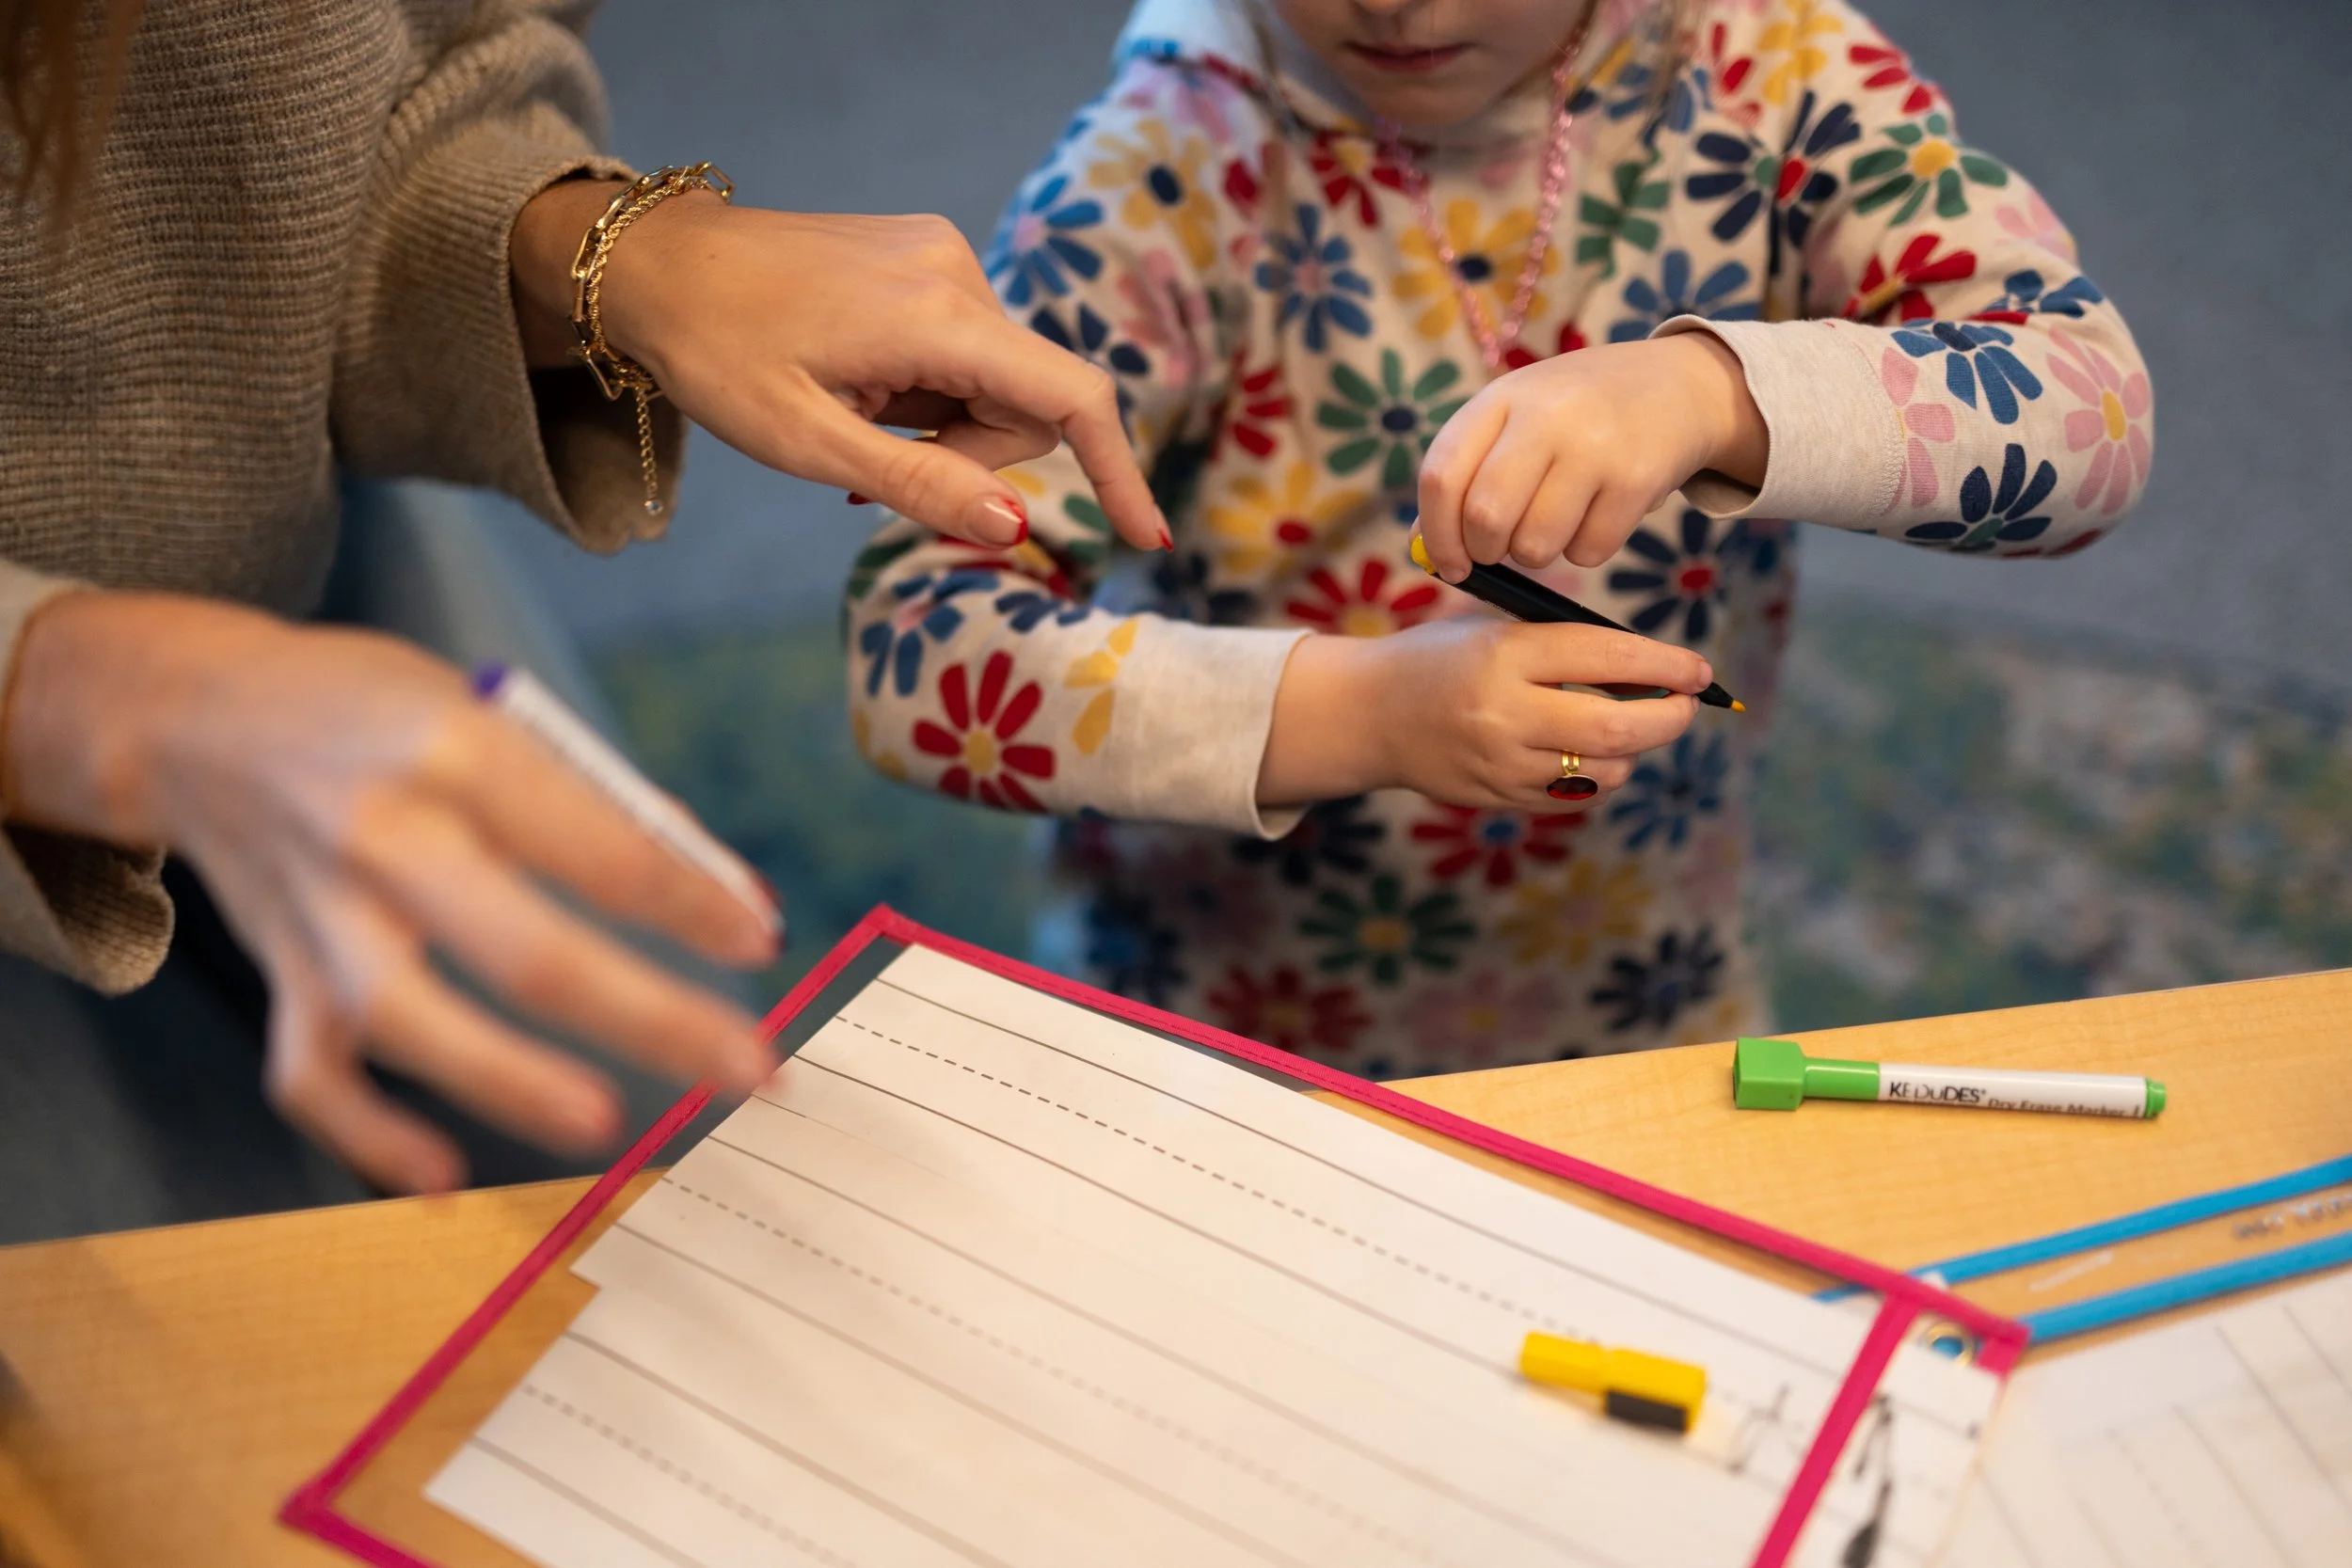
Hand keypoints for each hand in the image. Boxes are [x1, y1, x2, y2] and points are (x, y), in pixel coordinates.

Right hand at [1, 593, 782, 1193]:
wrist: (197, 715)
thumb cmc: (379, 712)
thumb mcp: (492, 713)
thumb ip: (603, 805)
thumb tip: (728, 898)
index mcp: (455, 748)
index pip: (597, 843)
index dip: (689, 903)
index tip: (762, 943)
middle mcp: (382, 833)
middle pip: (525, 948)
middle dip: (650, 1017)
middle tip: (748, 1068)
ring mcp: (320, 914)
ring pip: (409, 1020)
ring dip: (510, 1082)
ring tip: (606, 1124)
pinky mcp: (280, 972)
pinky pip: (313, 1074)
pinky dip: (370, 1136)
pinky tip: (443, 1178)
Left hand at [511, 184, 1170, 552]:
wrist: (650, 263)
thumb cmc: (714, 354)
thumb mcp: (808, 442)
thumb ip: (919, 482)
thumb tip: (1016, 526)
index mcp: (937, 316)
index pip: (1070, 398)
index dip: (1115, 471)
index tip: (1142, 534)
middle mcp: (956, 272)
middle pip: (1028, 401)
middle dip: (974, 453)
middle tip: (873, 468)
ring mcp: (941, 256)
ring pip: (995, 380)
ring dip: (943, 422)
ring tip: (852, 416)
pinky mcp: (923, 256)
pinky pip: (964, 348)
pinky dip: (928, 388)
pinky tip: (859, 386)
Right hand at [1256, 617, 1712, 811]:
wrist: (1371, 714)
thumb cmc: (1445, 659)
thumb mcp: (1497, 631)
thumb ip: (1565, 648)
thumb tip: (1655, 672)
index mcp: (1505, 655)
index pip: (1606, 657)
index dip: (1665, 665)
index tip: (1698, 670)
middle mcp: (1504, 713)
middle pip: (1616, 729)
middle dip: (1667, 718)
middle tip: (1684, 707)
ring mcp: (1501, 764)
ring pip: (1603, 771)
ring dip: (1630, 751)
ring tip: (1622, 728)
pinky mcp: (1498, 798)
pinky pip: (1575, 796)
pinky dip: (1596, 776)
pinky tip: (1582, 754)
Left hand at [1414, 333, 1766, 581]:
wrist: (1678, 385)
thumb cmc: (1576, 414)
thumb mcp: (1515, 419)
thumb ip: (1466, 474)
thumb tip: (1421, 548)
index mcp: (1500, 398)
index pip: (1441, 476)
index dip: (1435, 533)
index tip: (1449, 564)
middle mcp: (1544, 416)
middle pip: (1485, 518)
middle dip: (1486, 551)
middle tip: (1503, 547)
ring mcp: (1593, 446)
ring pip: (1535, 545)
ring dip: (1537, 553)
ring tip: (1555, 521)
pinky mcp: (1636, 479)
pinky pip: (1588, 552)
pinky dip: (1585, 551)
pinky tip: (1598, 515)